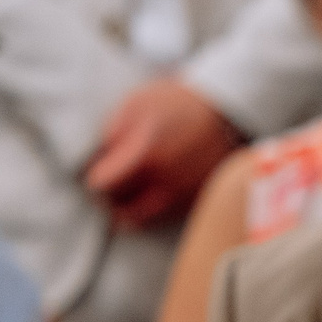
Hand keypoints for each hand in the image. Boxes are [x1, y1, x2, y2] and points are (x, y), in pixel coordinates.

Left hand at [83, 77, 244, 227]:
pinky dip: (154, 208)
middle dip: (111, 199)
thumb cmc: (178, 103)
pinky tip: (154, 189)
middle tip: (109, 186)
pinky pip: (167, 215)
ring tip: (130, 191)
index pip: (103, 185)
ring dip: (132, 209)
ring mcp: (186, 194)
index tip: (96, 171)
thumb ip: (112, 134)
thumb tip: (99, 162)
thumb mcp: (136, 105)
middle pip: (123, 211)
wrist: (228, 111)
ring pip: (146, 219)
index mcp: (146, 155)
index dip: (93, 178)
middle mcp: (167, 182)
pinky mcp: (199, 199)